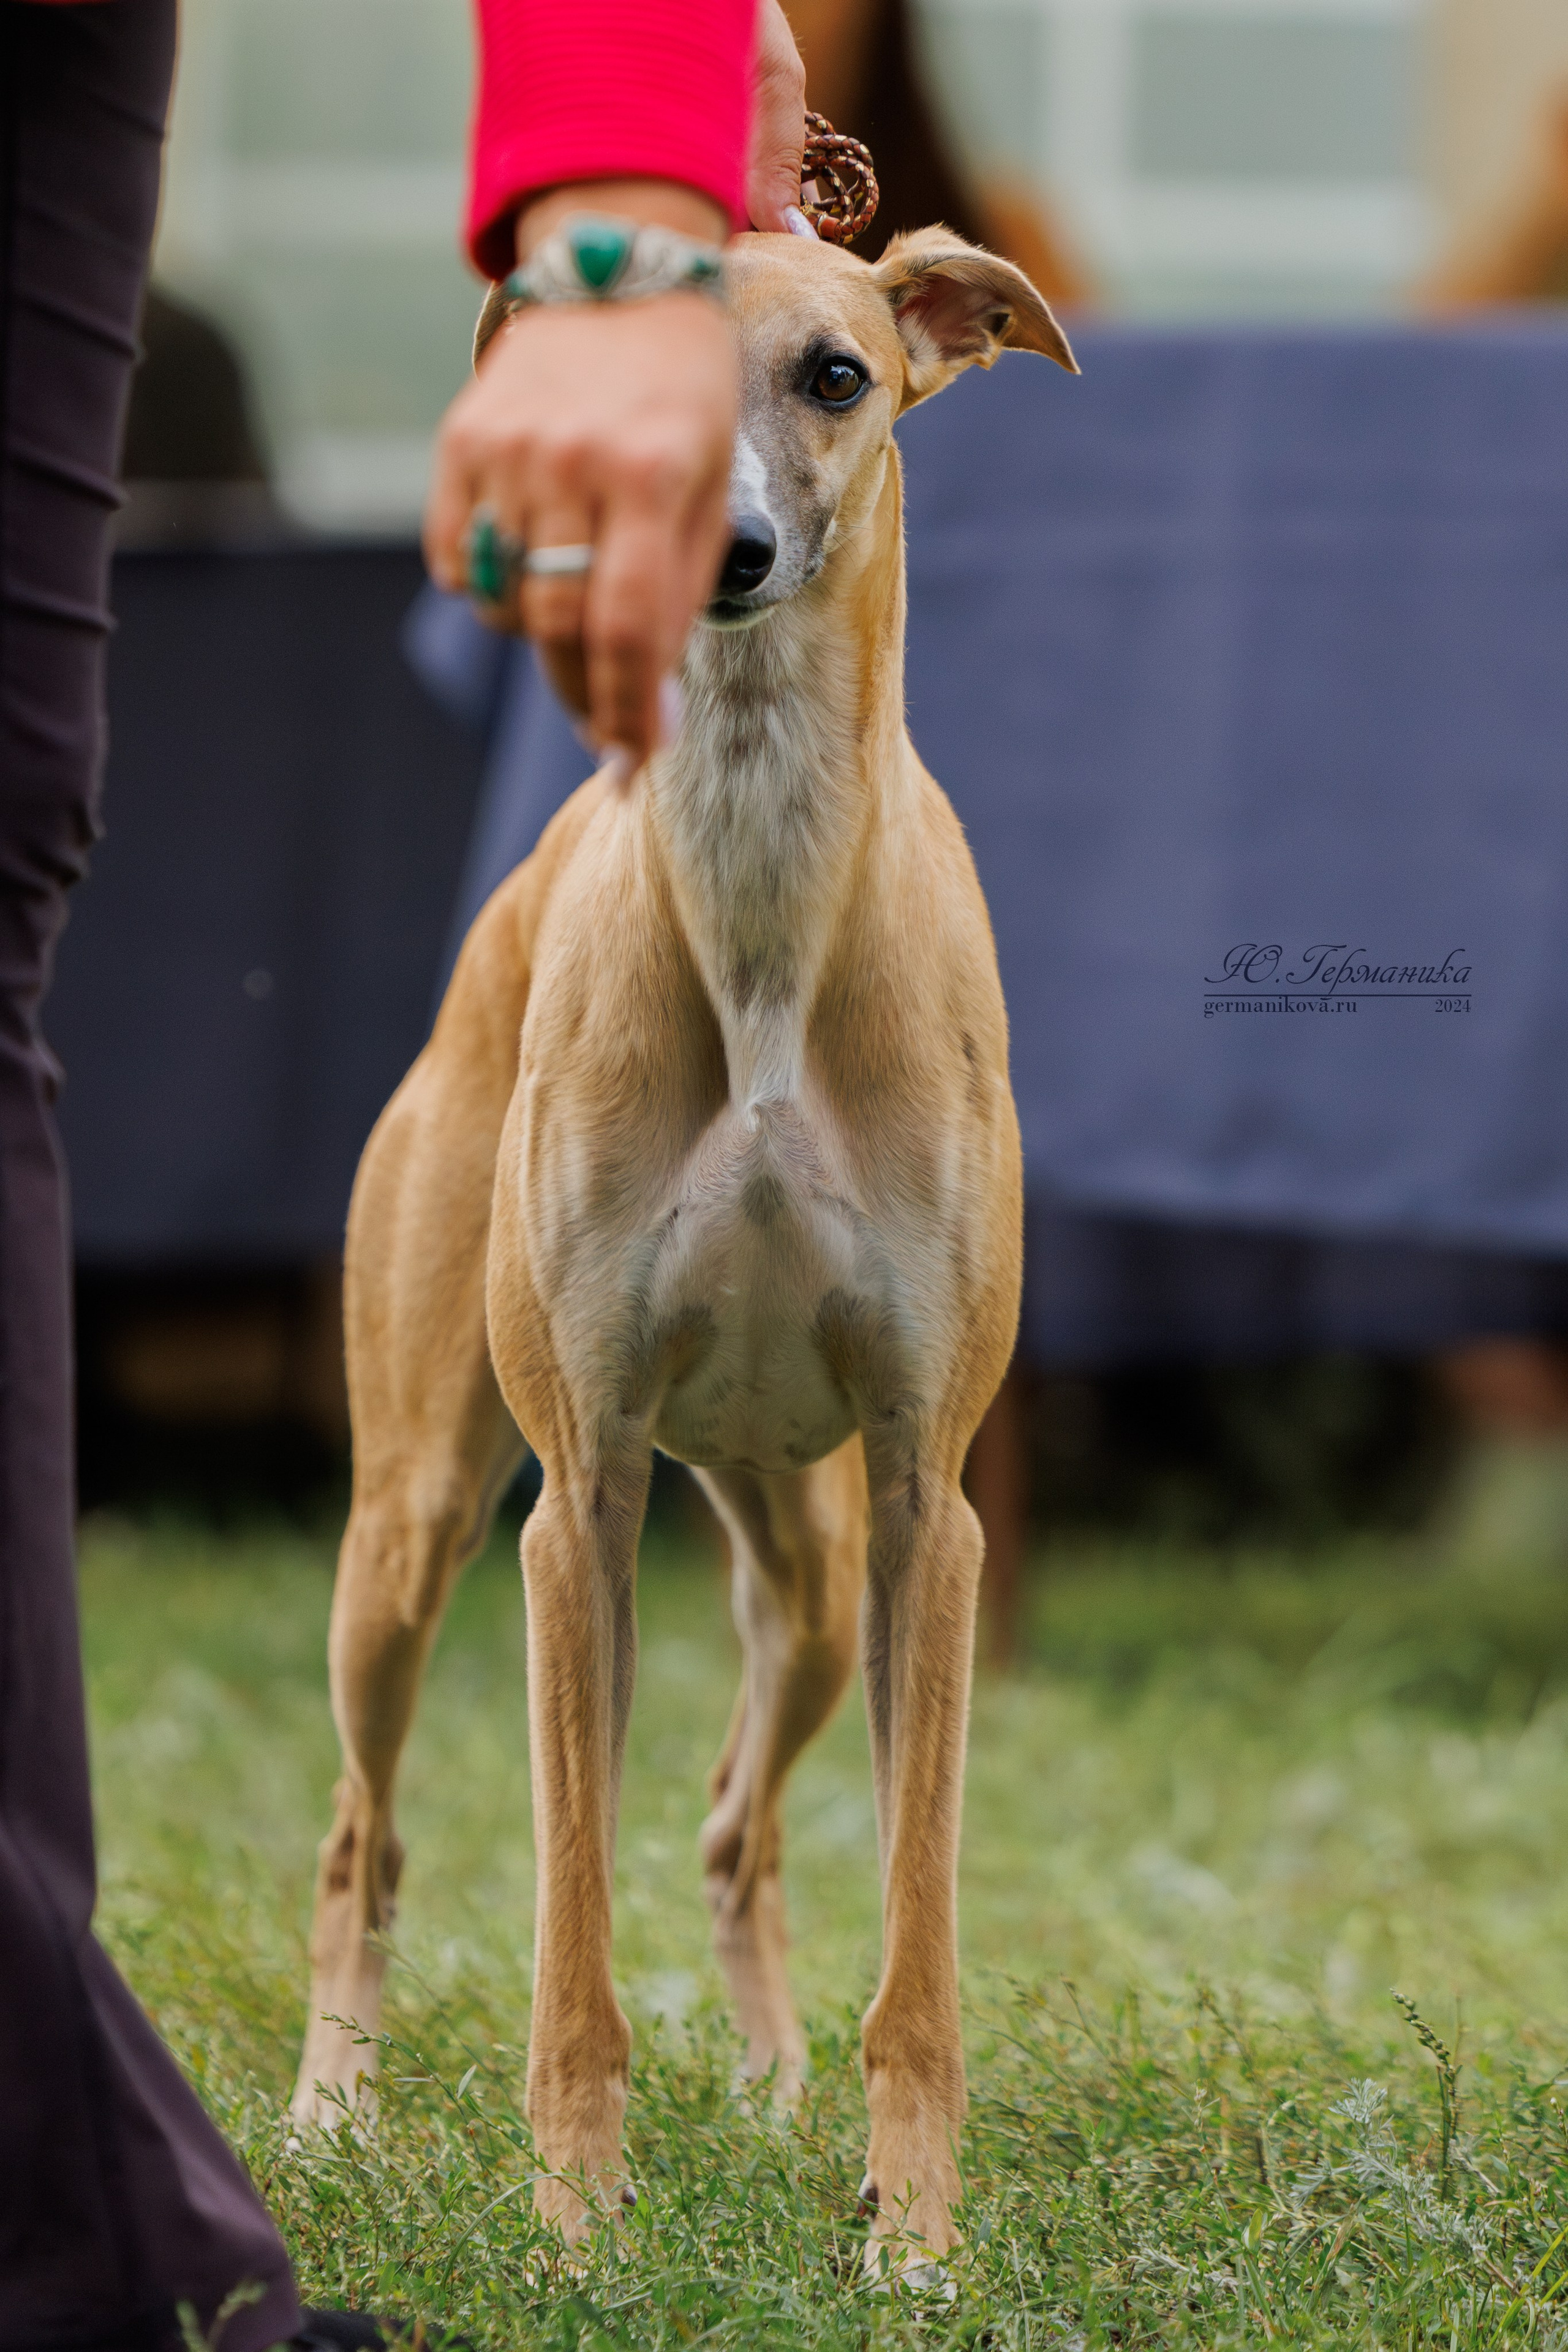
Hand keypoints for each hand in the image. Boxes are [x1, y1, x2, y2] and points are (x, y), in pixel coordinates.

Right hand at [424, 11, 807, 765]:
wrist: (621, 268)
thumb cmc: (689, 393)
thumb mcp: (717, 485)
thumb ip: (683, 591)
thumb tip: (646, 707)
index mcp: (654, 474)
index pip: (627, 628)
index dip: (627, 711)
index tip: (635, 762)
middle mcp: (574, 462)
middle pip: (561, 628)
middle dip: (586, 699)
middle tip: (607, 737)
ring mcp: (507, 451)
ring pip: (504, 603)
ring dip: (542, 643)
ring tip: (579, 638)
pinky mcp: (461, 441)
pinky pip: (455, 561)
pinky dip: (488, 590)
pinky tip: (528, 578)